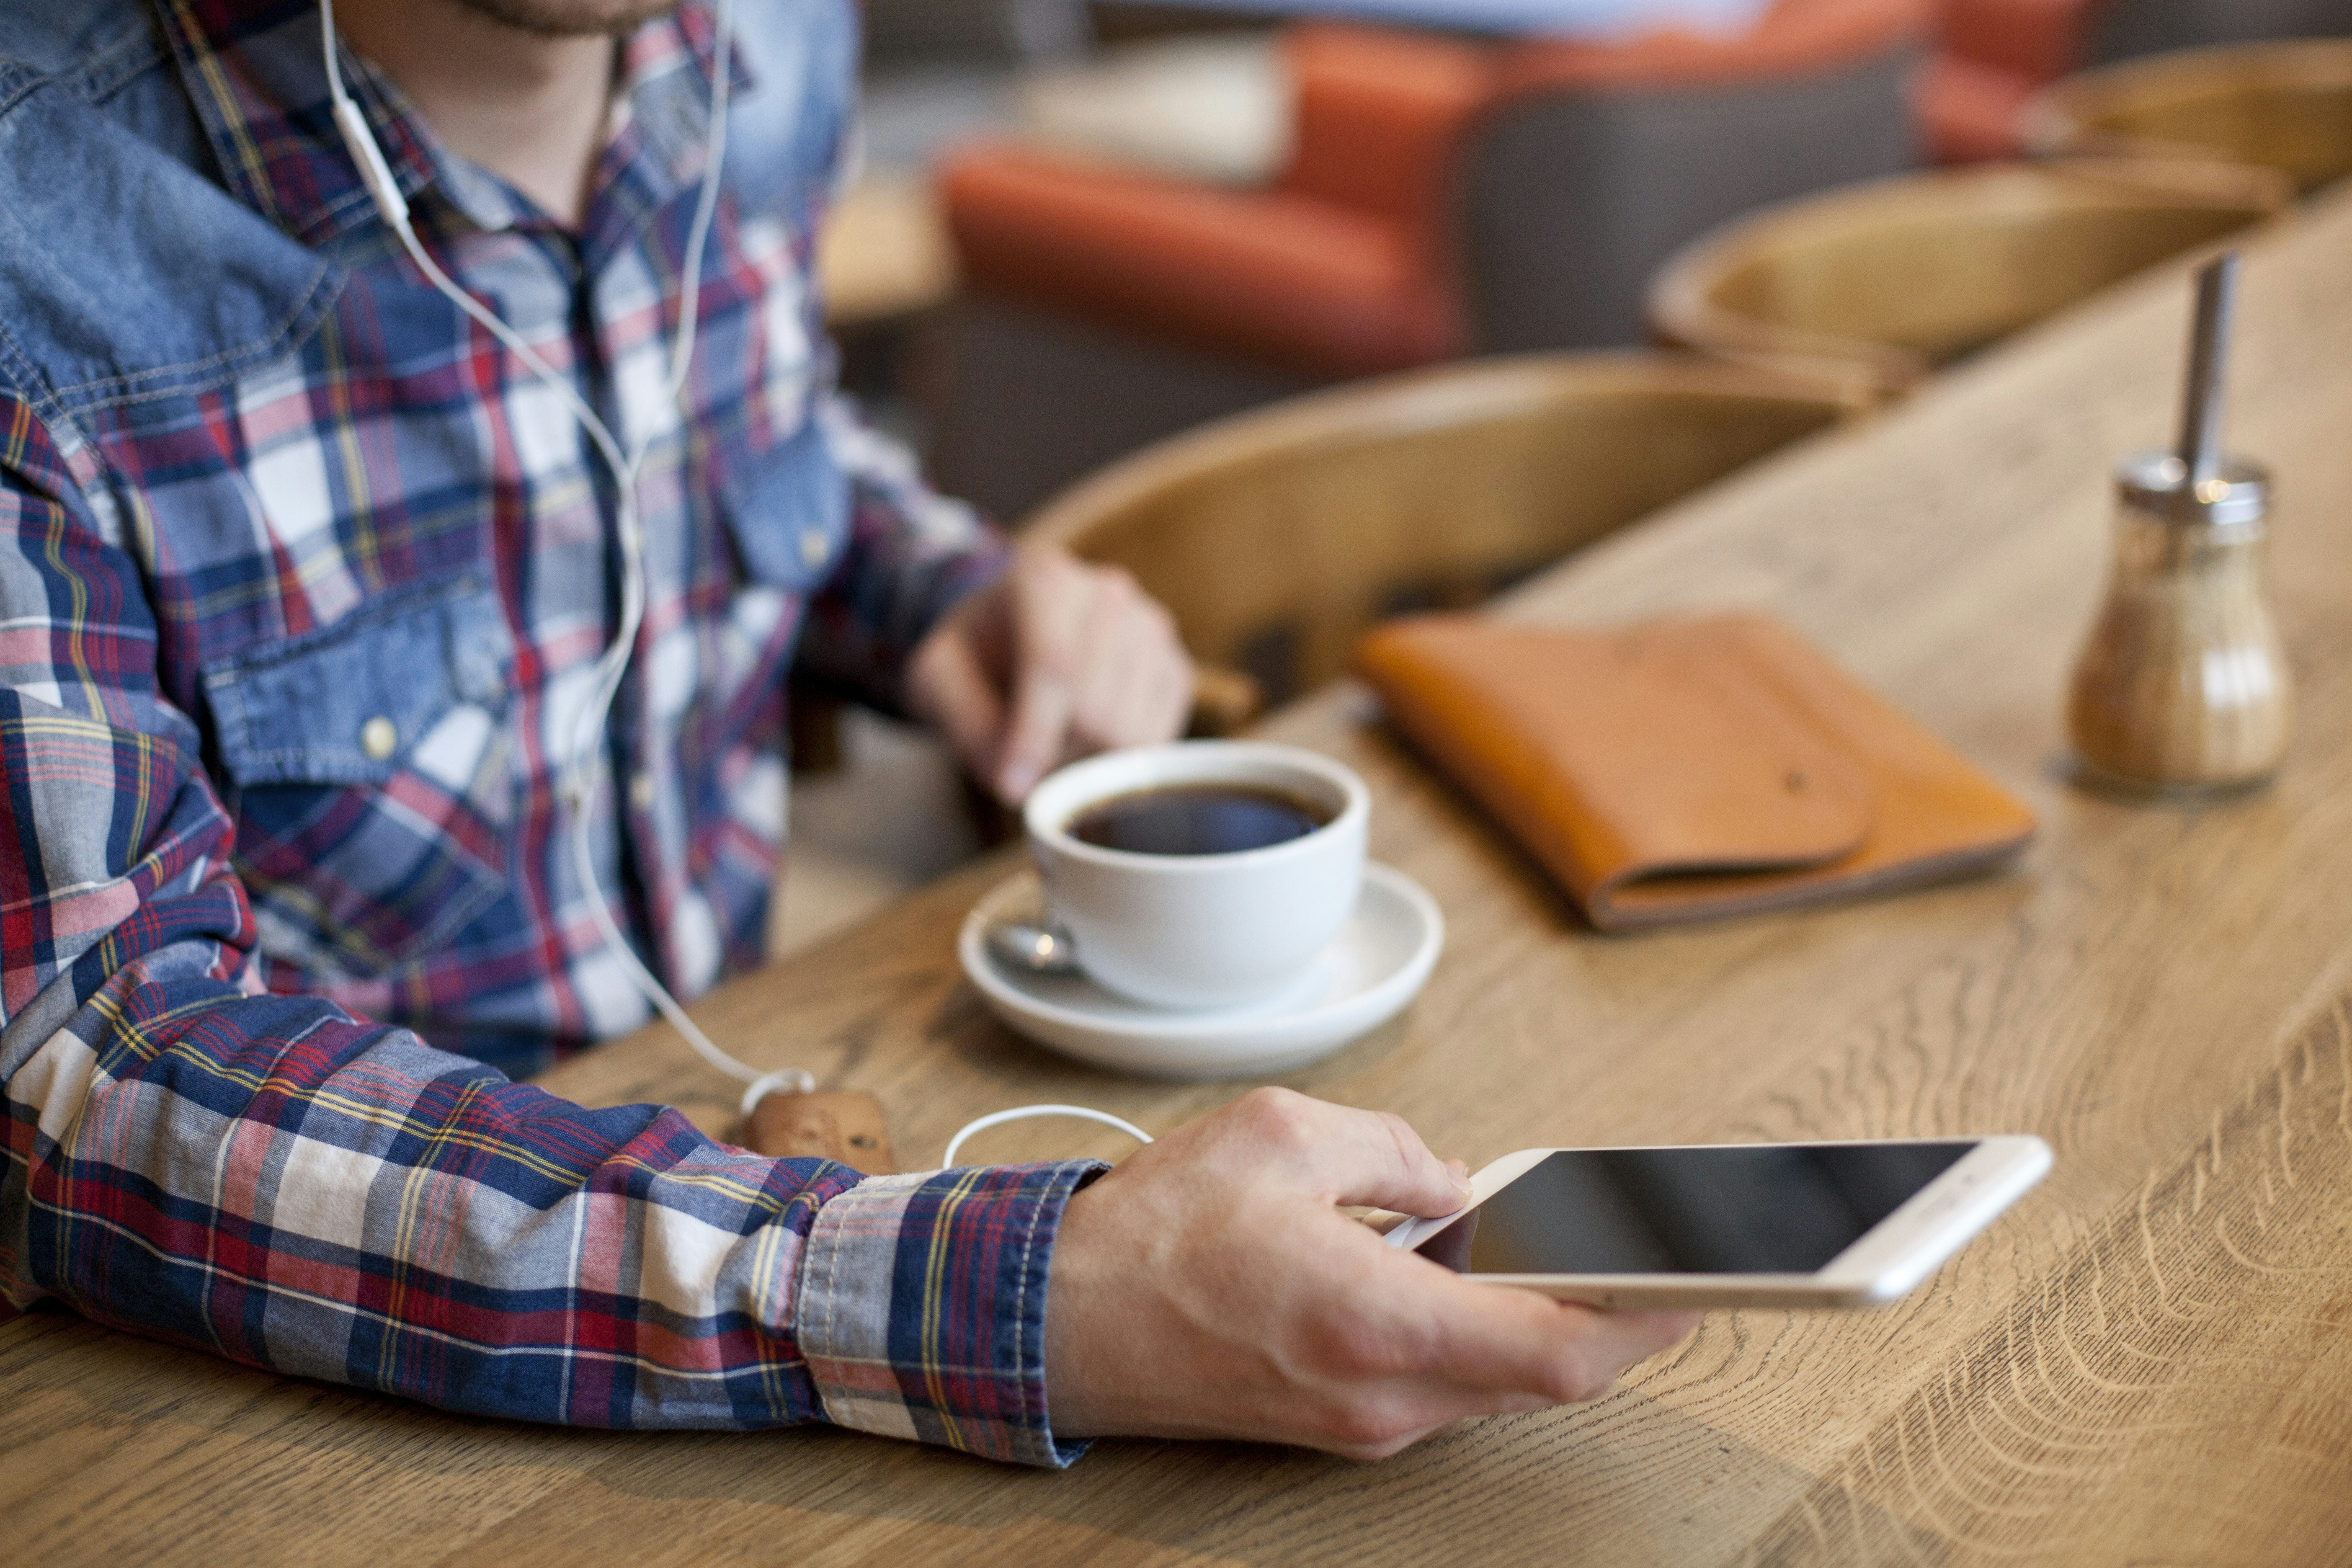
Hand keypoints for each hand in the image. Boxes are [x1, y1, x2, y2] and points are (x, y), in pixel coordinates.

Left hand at [906, 543, 1193, 804]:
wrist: (1014, 629)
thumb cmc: (976, 653)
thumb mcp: (939, 678)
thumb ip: (966, 724)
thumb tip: (1015, 783)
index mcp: (1045, 580)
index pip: (1054, 666)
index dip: (1034, 737)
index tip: (1011, 787)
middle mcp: (1109, 594)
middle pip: (1097, 707)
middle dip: (1055, 754)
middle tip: (1025, 761)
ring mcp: (1152, 630)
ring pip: (1132, 731)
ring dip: (1087, 761)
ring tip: (1054, 744)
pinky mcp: (1174, 669)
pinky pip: (1158, 739)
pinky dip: (1120, 760)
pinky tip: (1088, 741)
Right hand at [1044, 1089, 1699, 1456]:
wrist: (1059, 1322)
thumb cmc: (1153, 1237)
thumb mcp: (1282, 1136)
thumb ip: (1394, 1151)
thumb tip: (1454, 1183)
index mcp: (1377, 1321)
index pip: (1558, 1353)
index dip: (1647, 1321)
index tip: (1699, 1281)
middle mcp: (1381, 1395)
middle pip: (1545, 1376)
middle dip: (1610, 1314)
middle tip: (1651, 1251)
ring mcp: (1362, 1422)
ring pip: (1497, 1382)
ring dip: (1541, 1322)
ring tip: (1570, 1252)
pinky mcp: (1340, 1424)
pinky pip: (1445, 1385)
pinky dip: (1480, 1333)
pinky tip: (1475, 1278)